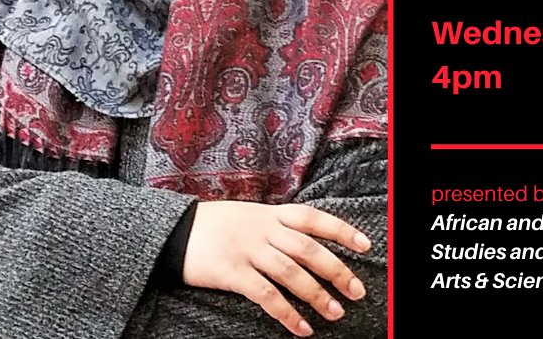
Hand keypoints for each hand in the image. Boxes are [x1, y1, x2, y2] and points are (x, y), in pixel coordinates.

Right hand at [182, 201, 371, 335]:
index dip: (342, 230)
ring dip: (317, 295)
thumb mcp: (252, 215)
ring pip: (292, 273)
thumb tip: (311, 242)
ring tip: (335, 312)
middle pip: (309, 249)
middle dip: (337, 270)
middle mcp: (264, 229)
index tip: (365, 245)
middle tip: (356, 290)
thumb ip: (279, 225)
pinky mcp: (233, 273)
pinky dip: (286, 313)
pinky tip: (301, 327)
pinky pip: (266, 295)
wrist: (177, 230)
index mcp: (272, 213)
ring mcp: (249, 250)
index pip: (315, 218)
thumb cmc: (218, 224)